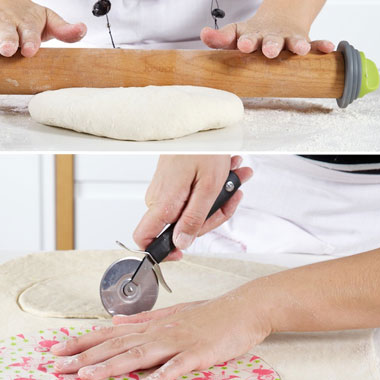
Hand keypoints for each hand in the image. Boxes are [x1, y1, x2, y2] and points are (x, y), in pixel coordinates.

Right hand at [0, 0, 86, 57]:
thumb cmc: (26, 15)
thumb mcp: (48, 19)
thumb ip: (64, 29)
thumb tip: (83, 29)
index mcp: (27, 21)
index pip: (30, 31)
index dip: (30, 40)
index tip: (30, 50)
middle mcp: (7, 22)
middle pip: (7, 32)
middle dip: (7, 41)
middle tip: (7, 50)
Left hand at [50, 281, 270, 379]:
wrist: (242, 308)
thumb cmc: (208, 314)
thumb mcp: (171, 314)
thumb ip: (142, 320)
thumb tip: (115, 321)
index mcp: (150, 326)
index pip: (108, 334)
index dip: (82, 342)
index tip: (57, 350)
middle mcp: (158, 332)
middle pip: (115, 345)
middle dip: (84, 356)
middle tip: (57, 366)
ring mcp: (177, 342)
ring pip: (138, 355)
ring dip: (111, 366)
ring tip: (87, 375)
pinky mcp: (197, 353)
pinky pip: (176, 366)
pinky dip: (159, 376)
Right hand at [133, 155, 252, 260]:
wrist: (198, 126)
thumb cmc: (203, 149)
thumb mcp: (207, 187)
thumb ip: (194, 219)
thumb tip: (182, 243)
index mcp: (163, 204)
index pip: (144, 239)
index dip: (161, 252)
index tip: (181, 253)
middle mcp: (159, 199)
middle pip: (181, 228)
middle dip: (212, 215)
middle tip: (231, 197)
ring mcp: (165, 192)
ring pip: (191, 212)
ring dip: (218, 199)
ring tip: (235, 179)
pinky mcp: (172, 184)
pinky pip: (192, 198)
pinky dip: (211, 189)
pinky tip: (227, 176)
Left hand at [200, 11, 333, 58]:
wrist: (278, 20)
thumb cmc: (251, 36)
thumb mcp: (233, 35)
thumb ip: (218, 38)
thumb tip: (203, 34)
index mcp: (248, 34)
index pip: (242, 36)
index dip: (242, 40)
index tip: (242, 45)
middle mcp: (268, 36)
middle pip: (269, 40)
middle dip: (269, 45)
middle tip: (268, 51)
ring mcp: (286, 38)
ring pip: (292, 41)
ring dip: (297, 44)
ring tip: (301, 49)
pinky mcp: (302, 40)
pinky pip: (314, 42)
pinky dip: (320, 45)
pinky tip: (329, 48)